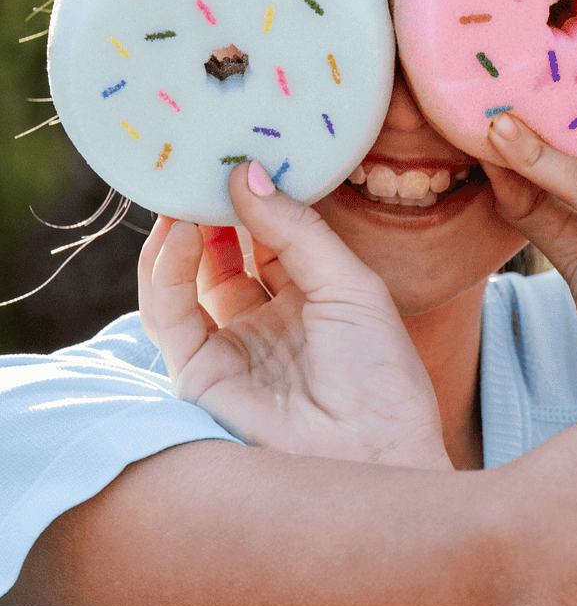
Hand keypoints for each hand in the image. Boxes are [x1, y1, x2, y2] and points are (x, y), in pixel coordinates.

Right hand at [138, 164, 450, 468]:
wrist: (372, 455)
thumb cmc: (381, 377)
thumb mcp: (351, 286)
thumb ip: (297, 230)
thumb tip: (247, 173)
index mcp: (318, 301)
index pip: (275, 237)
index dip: (259, 197)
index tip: (244, 150)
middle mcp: (271, 322)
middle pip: (228, 252)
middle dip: (214, 206)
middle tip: (203, 157)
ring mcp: (233, 347)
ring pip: (190, 276)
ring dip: (184, 229)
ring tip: (186, 182)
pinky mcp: (197, 373)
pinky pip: (168, 311)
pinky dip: (167, 267)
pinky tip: (182, 228)